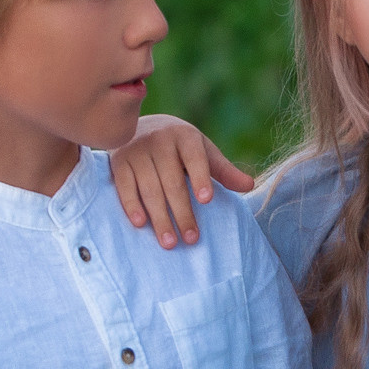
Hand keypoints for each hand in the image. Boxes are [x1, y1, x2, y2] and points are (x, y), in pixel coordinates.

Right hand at [108, 114, 255, 249]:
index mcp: (185, 137)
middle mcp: (159, 140)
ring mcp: (136, 150)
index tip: (207, 201)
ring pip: (149, 188)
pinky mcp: (118, 162)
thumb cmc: (178, 146)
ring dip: (159, 217)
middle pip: (172, 182)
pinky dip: (131, 205)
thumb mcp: (202, 151)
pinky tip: (141, 224)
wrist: (138, 126)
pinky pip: (124, 186)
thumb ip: (223, 170)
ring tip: (169, 242)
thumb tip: (250, 185)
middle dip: (182, 212)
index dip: (201, 178)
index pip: (195, 158)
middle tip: (191, 239)